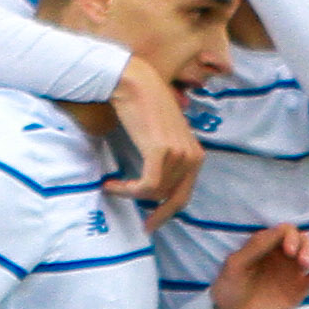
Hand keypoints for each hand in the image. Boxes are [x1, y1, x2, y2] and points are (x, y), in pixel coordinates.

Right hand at [106, 61, 205, 229]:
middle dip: (155, 214)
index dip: (168, 213)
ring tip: (113, 185)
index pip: (185, 195)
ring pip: (154, 193)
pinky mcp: (160, 153)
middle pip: (170, 199)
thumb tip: (154, 186)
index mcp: (196, 155)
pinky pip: (145, 186)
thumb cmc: (145, 106)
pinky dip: (127, 190)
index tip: (152, 223)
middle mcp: (192, 157)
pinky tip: (111, 184)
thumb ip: (167, 159)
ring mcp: (178, 155)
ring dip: (130, 193)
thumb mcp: (164, 136)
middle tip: (140, 224)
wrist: (135, 84)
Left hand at [207, 223, 308, 308]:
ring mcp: (291, 272)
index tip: (289, 251)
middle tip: (302, 262)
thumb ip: (256, 247)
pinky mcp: (299, 289)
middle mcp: (281, 255)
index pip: (285, 231)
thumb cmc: (229, 290)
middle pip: (303, 240)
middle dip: (307, 246)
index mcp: (265, 246)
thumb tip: (281, 231)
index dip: (291, 236)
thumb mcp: (236, 265)